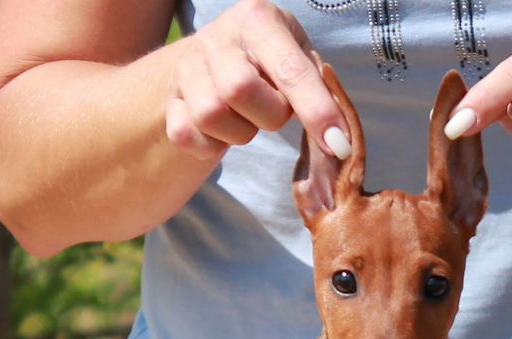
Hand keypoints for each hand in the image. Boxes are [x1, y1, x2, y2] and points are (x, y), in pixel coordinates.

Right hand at [166, 0, 349, 159]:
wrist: (215, 60)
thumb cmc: (271, 63)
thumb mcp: (301, 60)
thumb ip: (322, 93)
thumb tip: (341, 145)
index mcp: (258, 19)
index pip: (289, 70)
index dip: (316, 111)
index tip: (337, 144)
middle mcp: (217, 36)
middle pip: (240, 89)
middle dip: (268, 115)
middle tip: (275, 110)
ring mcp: (187, 67)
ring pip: (211, 115)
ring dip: (240, 132)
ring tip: (248, 118)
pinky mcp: (170, 100)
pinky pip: (186, 135)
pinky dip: (211, 145)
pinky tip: (223, 131)